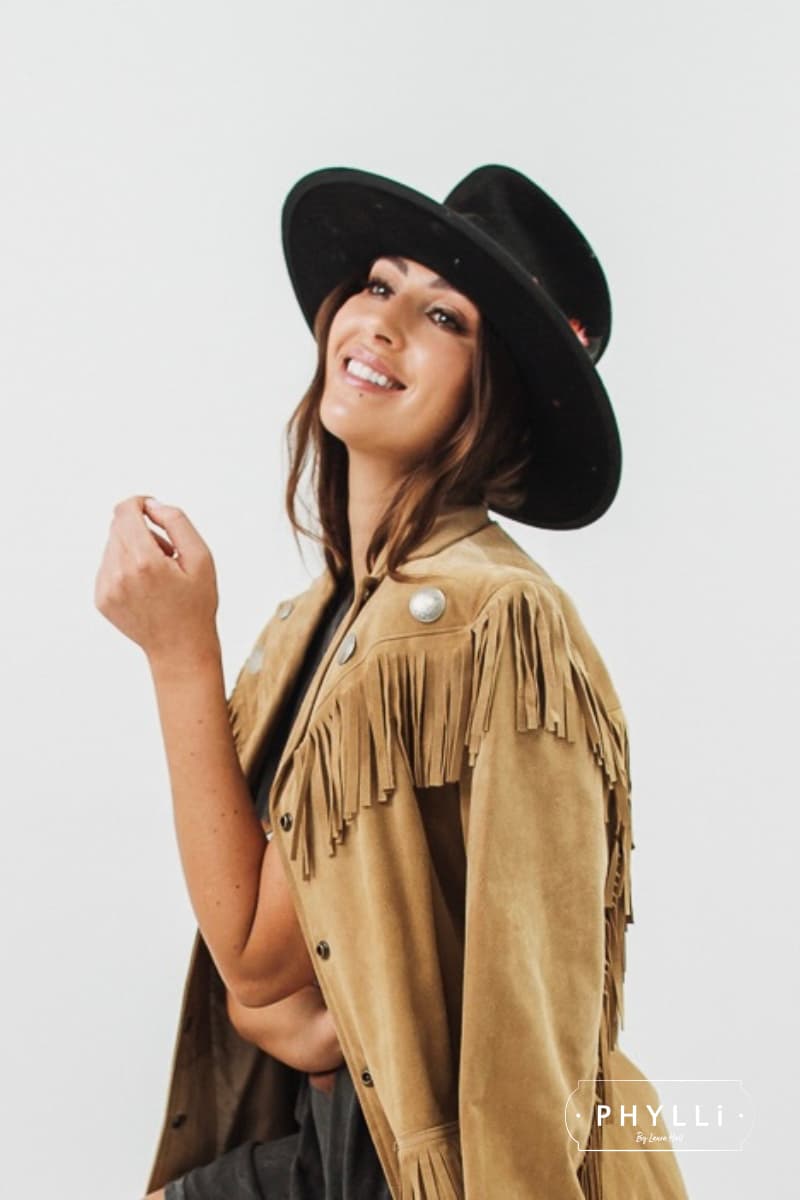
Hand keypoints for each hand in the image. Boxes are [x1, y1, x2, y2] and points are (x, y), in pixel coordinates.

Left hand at [94, 495, 219, 663]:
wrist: (180, 648)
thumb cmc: (196, 605)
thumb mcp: (201, 558)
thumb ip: (176, 522)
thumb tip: (151, 504)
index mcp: (144, 561)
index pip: (125, 511)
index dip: (139, 503)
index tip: (152, 510)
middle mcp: (119, 573)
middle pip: (118, 527)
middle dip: (142, 529)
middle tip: (167, 552)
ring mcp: (106, 588)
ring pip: (112, 546)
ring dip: (133, 548)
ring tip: (158, 572)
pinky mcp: (101, 599)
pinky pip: (107, 566)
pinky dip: (124, 567)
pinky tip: (145, 586)